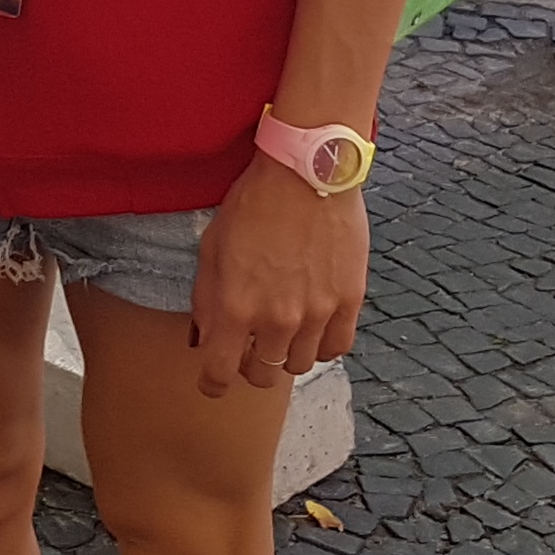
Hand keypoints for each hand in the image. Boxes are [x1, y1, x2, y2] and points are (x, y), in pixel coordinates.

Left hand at [187, 157, 367, 398]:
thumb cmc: (254, 203)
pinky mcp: (348, 300)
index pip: (220, 374)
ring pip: (300, 365)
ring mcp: (317, 312)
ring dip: (287, 354)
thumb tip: (206, 337)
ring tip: (283, 330)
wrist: (307, 171)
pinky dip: (322, 345)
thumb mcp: (212, 247)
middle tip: (249, 347)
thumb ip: (207, 299)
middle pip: (263, 374)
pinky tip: (314, 327)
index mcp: (237, 306)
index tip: (213, 381)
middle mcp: (278, 318)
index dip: (213, 383)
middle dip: (250, 366)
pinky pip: (336, 348)